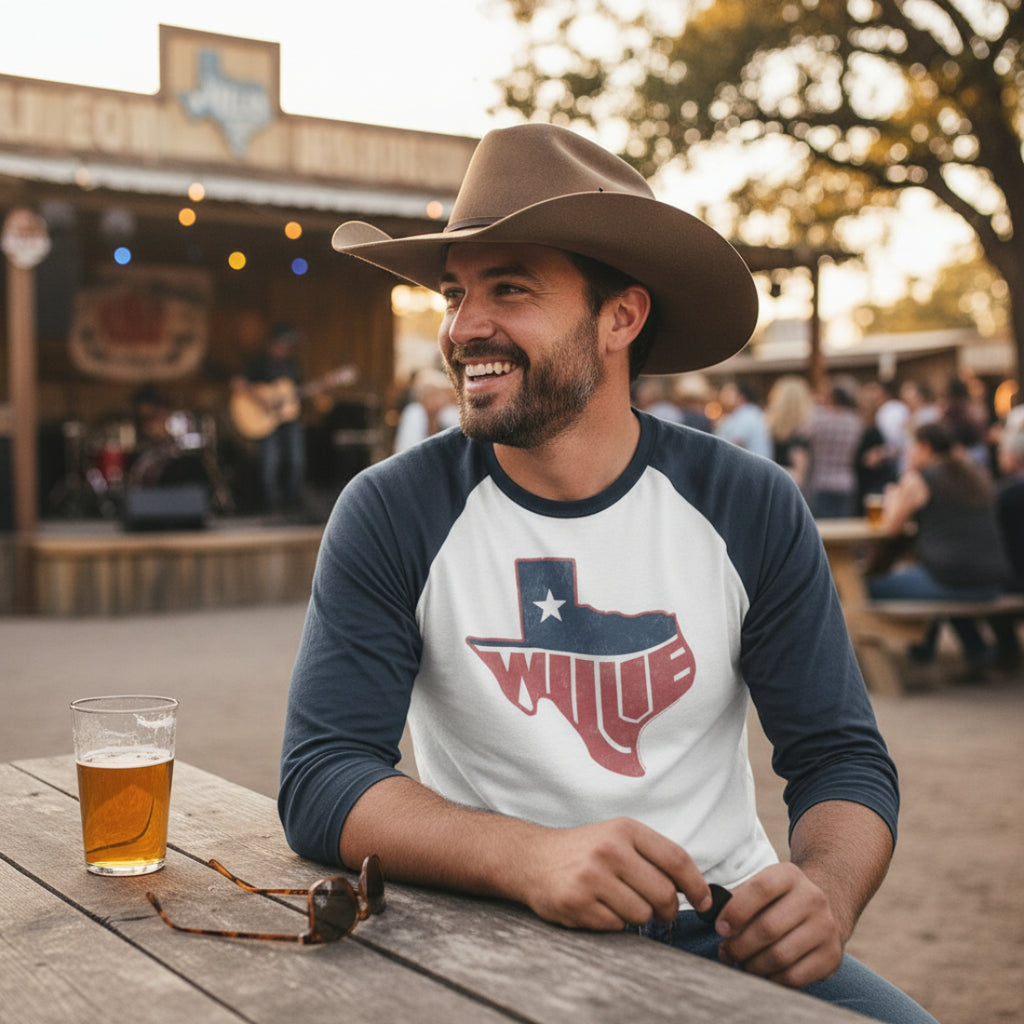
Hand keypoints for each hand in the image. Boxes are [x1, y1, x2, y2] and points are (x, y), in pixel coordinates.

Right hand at [517, 818, 710, 930]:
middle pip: (663, 893)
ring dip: (637, 916)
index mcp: (625, 829)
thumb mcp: (617, 838)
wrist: (532, 858)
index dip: (696, 885)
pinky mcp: (576, 902)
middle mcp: (609, 849)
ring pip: (641, 914)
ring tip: (619, 902)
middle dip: (667, 910)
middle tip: (660, 912)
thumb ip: (653, 856)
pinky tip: (597, 907)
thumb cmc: (584, 850)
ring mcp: (591, 876)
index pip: (676, 858)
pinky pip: (615, 926)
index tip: (705, 902)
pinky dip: (613, 923)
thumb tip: (695, 890)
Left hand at [714, 862, 842, 987]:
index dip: (736, 911)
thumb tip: (707, 913)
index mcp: (789, 875)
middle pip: (768, 928)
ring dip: (752, 965)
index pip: (760, 889)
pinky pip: (794, 977)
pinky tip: (761, 974)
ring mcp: (826, 928)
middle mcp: (812, 898)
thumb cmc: (779, 900)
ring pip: (780, 956)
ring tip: (741, 963)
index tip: (720, 928)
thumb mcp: (762, 886)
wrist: (825, 908)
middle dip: (739, 945)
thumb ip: (735, 899)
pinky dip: (771, 980)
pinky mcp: (832, 957)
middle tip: (726, 952)